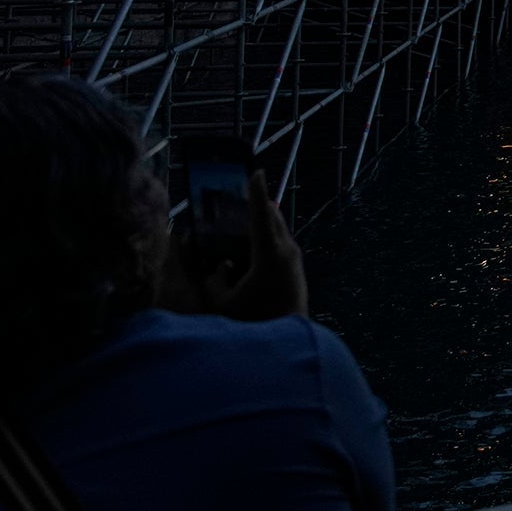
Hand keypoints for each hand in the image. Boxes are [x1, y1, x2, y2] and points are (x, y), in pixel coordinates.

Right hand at [157, 170, 309, 320]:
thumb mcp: (222, 304)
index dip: (256, 193)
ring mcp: (295, 260)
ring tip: (246, 211)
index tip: (256, 172)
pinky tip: (254, 240)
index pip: (261, 215)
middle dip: (258, 203)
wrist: (287, 338)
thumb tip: (221, 265)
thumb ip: (214, 280)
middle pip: (273, 218)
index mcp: (270, 255)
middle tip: (243, 189)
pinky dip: (268, 234)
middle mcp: (287, 252)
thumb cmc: (253, 323)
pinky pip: (281, 242)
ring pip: (279, 231)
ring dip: (264, 220)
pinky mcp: (297, 269)